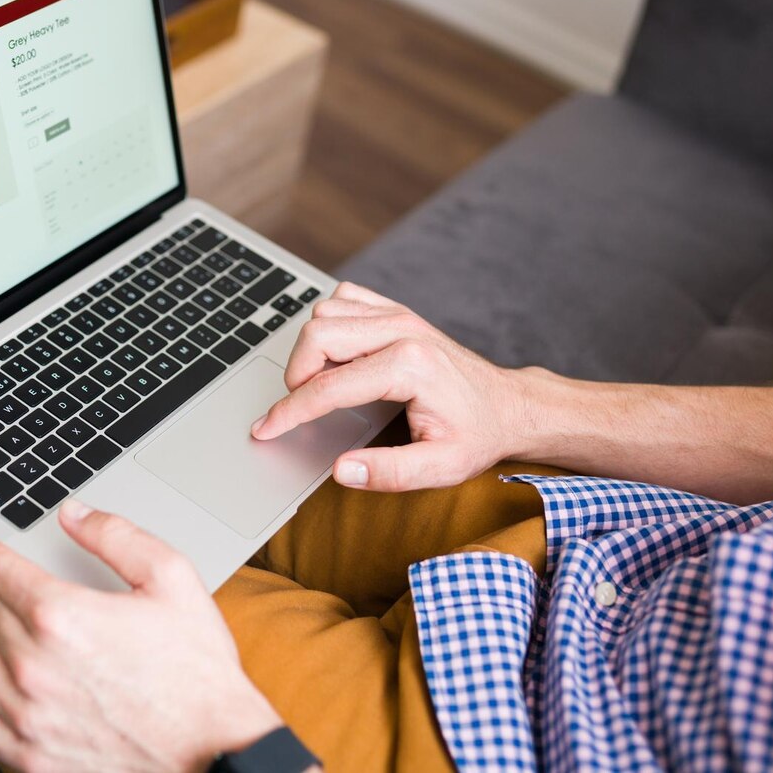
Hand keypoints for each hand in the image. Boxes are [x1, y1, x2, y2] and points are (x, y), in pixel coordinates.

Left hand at [0, 501, 283, 772]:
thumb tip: (74, 514)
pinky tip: (34, 700)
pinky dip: (1, 707)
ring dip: (5, 654)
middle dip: (19, 604)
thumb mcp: (172, 581)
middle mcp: (33, 669)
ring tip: (47, 656)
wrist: (216, 756)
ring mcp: (28, 720)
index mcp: (62, 617)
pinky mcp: (30, 761)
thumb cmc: (198, 673)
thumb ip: (116, 536)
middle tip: (59, 614)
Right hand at [251, 281, 526, 491]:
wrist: (508, 406)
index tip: (265, 429)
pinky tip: (337, 355)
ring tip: (318, 385)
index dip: (290, 413)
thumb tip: (342, 470)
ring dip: (310, 348)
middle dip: (296, 374)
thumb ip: (389, 473)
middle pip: (318, 334)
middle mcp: (401, 331)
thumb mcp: (441, 467)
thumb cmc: (477, 435)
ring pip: (325, 311)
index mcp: (409, 367)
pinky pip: (344, 299)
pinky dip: (329, 323)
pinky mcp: (397, 311)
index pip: (328, 386)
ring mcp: (399, 315)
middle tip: (300, 408)